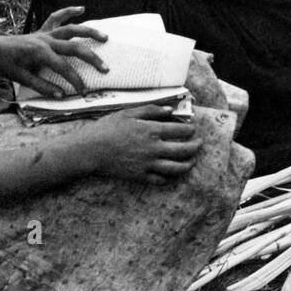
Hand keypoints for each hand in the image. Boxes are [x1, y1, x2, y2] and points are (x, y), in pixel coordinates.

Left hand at [0, 6, 108, 97]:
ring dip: (89, 32)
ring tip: (104, 37)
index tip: (83, 92)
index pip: (64, 68)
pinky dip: (68, 12)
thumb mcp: (20, 78)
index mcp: (40, 53)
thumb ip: (41, 86)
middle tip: (106, 68)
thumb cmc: (2, 63)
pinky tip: (81, 9)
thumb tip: (61, 95)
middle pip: (75, 47)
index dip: (75, 81)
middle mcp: (45, 40)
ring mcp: (44, 33)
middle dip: (92, 58)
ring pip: (71, 29)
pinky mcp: (42, 30)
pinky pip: (57, 18)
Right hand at [88, 105, 202, 184]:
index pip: (181, 130)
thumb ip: (152, 110)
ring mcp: (148, 164)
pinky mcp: (140, 176)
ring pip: (176, 168)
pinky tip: (172, 173)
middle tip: (200, 144)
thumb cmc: (108, 128)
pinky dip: (169, 177)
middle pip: (184, 150)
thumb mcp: (129, 113)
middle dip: (196, 147)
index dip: (190, 129)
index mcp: (152, 131)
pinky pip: (160, 179)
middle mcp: (154, 149)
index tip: (193, 128)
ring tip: (192, 161)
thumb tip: (170, 110)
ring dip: (188, 164)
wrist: (91, 150)